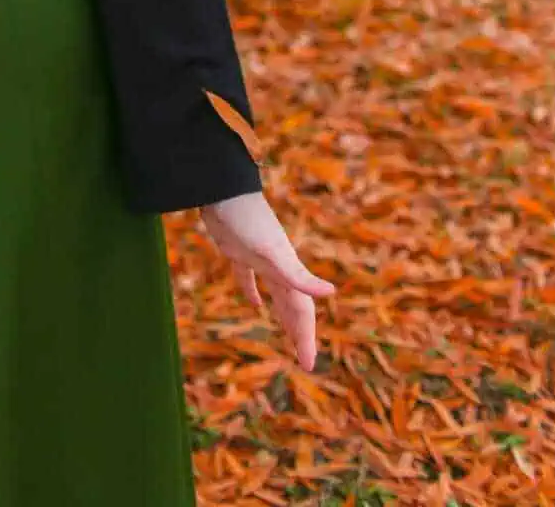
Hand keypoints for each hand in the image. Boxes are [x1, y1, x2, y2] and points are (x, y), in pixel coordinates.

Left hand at [198, 191, 334, 370]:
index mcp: (287, 269)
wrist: (222, 189)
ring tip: (288, 336)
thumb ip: (298, 274)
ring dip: (283, 315)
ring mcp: (259, 258)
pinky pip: (250, 277)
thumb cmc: (247, 218)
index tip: (308, 365)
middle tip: (306, 361)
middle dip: (300, 333)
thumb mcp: (271, 251)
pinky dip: (253, 292)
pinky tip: (254, 304)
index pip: (302, 310)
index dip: (307, 338)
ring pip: (276, 294)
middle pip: (294, 306)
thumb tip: (331, 292)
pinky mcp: (239, 250)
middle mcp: (278, 266)